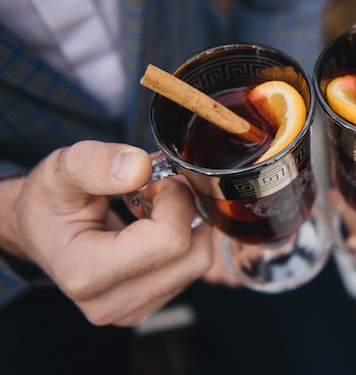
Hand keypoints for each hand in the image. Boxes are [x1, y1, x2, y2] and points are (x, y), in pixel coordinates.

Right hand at [1, 141, 213, 325]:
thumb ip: (95, 164)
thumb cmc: (49, 202)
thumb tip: (138, 167)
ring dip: (189, 224)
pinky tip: (157, 224)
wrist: (39, 230)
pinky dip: (186, 240)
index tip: (152, 180)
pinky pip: (192, 269)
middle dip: (186, 211)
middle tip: (158, 188)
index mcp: (85, 274)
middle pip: (192, 256)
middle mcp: (109, 304)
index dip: (174, 200)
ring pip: (198, 263)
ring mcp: (132, 310)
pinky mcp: (149, 304)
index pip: (169, 240)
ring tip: (155, 204)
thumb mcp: (60, 170)